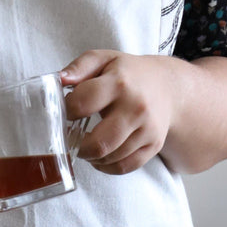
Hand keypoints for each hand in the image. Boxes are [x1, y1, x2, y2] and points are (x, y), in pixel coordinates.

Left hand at [60, 50, 176, 174]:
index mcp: (119, 83)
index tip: (64, 113)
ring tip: (87, 146)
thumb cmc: (128, 74)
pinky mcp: (153, 146)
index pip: (83, 103)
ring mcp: (147, 130)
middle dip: (78, 146)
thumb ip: (79, 67)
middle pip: (99, 143)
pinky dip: (107, 167)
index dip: (67, 111)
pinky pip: (125, 167)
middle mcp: (136, 108)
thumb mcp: (104, 60)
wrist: (167, 87)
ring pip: (110, 158)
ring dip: (92, 157)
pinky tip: (100, 157)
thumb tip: (59, 81)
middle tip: (72, 140)